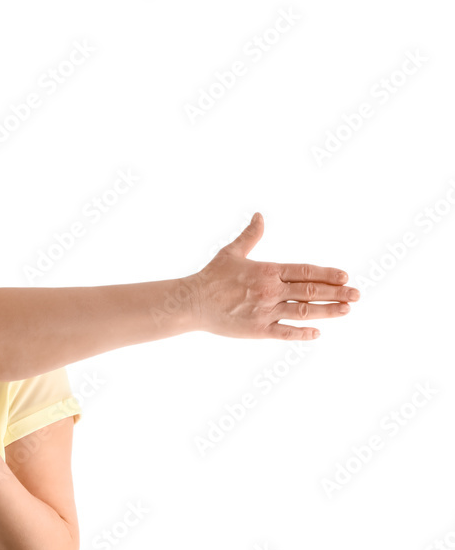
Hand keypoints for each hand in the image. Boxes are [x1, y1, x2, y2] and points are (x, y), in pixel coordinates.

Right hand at [184, 213, 360, 339]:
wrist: (192, 302)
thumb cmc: (211, 277)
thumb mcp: (232, 252)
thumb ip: (250, 236)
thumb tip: (259, 216)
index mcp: (268, 271)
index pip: (306, 271)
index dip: (328, 274)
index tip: (345, 277)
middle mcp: (270, 291)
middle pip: (310, 291)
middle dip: (337, 293)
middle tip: (357, 295)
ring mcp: (264, 312)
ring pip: (303, 311)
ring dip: (327, 311)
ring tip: (345, 311)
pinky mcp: (256, 330)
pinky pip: (284, 332)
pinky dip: (302, 333)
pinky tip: (317, 333)